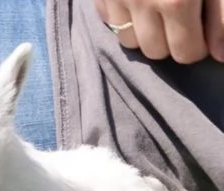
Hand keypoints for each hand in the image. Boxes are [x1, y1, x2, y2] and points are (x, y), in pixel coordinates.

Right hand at [95, 0, 223, 62]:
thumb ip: (221, 17)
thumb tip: (220, 55)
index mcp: (176, 1)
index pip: (186, 53)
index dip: (198, 46)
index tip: (201, 31)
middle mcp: (142, 4)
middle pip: (155, 52)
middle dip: (170, 42)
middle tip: (180, 21)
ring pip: (128, 41)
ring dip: (143, 34)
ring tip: (155, 13)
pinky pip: (108, 21)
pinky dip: (122, 18)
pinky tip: (135, 3)